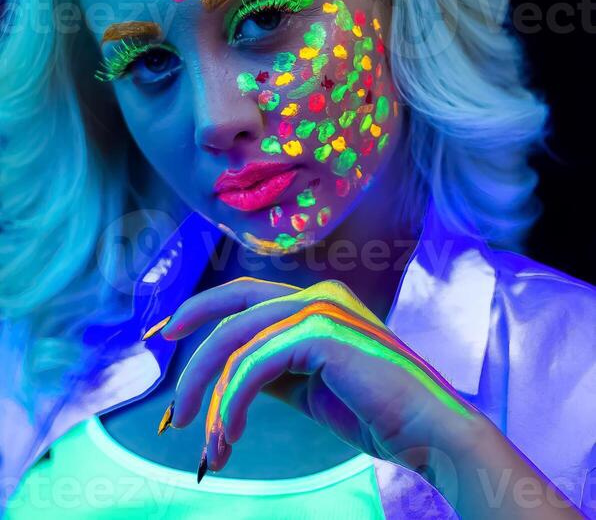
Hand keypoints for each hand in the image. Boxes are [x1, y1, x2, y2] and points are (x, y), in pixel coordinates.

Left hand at [147, 276, 479, 489]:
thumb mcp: (311, 386)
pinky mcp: (320, 333)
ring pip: (238, 341)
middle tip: (172, 403)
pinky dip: (230, 404)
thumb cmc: (374, 412)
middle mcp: (317, 294)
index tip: (167, 333)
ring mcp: (320, 308)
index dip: (202, 308)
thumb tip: (230, 374)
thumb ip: (275, 369)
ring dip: (210, 395)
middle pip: (233, 308)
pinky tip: (226, 437)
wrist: (428, 430)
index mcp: (317, 300)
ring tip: (205, 443)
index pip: (245, 295)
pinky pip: (254, 365)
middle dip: (193, 346)